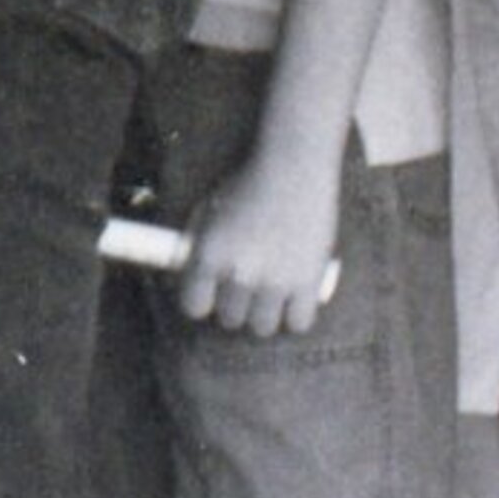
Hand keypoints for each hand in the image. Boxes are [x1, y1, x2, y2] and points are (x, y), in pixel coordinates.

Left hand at [179, 149, 342, 336]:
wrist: (291, 170)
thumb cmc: (246, 186)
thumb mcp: (208, 211)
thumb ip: (198, 246)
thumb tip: (189, 278)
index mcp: (210, 254)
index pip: (194, 306)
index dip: (199, 303)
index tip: (207, 297)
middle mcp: (240, 273)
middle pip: (230, 319)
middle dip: (233, 307)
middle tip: (241, 291)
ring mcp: (276, 282)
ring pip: (262, 327)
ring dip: (262, 316)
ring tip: (266, 298)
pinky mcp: (309, 284)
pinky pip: (299, 324)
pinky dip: (295, 316)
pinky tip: (292, 301)